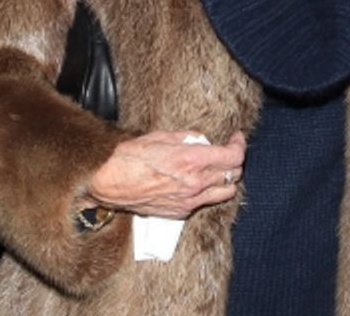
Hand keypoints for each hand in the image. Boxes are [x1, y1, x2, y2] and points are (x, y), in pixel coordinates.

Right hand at [83, 130, 245, 218]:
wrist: (109, 182)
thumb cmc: (130, 157)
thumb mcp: (161, 137)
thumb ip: (187, 138)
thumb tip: (201, 140)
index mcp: (192, 160)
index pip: (233, 157)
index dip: (240, 145)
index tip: (236, 138)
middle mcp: (195, 183)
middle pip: (233, 175)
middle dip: (234, 161)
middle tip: (227, 151)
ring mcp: (189, 201)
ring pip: (225, 193)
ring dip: (226, 179)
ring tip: (217, 169)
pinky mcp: (180, 212)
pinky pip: (205, 202)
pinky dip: (208, 192)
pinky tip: (197, 182)